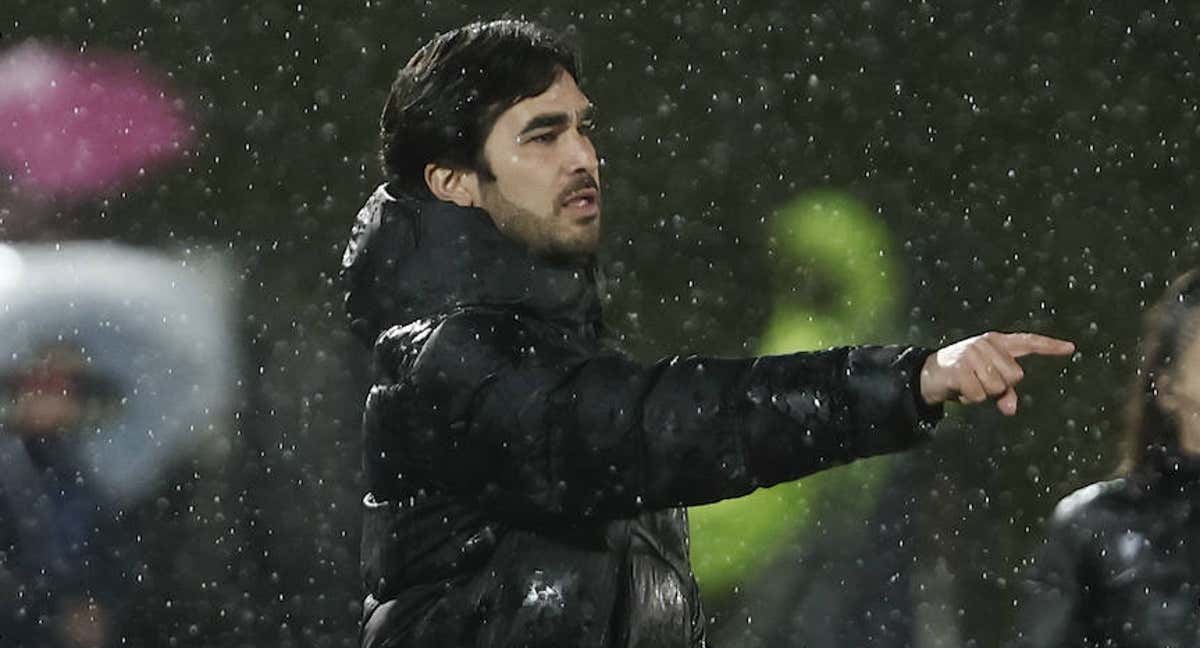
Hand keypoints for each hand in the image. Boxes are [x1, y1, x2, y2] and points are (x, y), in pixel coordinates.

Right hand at [919, 332, 1074, 415]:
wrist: (928, 373)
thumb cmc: (963, 375)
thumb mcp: (986, 381)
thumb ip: (1005, 394)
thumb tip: (1010, 410)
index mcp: (996, 341)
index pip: (1027, 342)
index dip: (1049, 346)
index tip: (1070, 348)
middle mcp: (985, 343)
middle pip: (1014, 376)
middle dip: (999, 386)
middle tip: (980, 383)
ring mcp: (971, 354)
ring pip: (996, 387)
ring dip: (983, 393)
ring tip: (968, 385)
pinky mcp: (959, 368)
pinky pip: (979, 394)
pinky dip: (970, 398)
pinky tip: (960, 390)